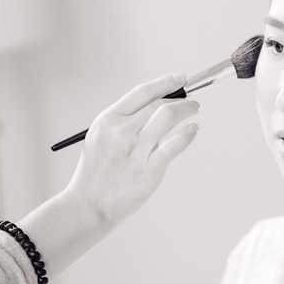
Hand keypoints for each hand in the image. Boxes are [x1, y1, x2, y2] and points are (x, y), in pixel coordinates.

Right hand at [64, 73, 200, 225]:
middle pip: (159, 104)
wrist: (90, 204)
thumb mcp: (100, 137)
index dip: (165, 83)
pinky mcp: (149, 170)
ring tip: (194, 110)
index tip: (180, 79)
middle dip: (180, 99)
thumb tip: (154, 106)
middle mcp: (122, 132)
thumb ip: (123, 121)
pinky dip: (187, 134)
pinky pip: (174, 145)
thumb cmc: (96, 172)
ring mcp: (136, 151)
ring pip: (168, 118)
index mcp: (108, 120)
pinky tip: (193, 129)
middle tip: (192, 101)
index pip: (142, 93)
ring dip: (186, 110)